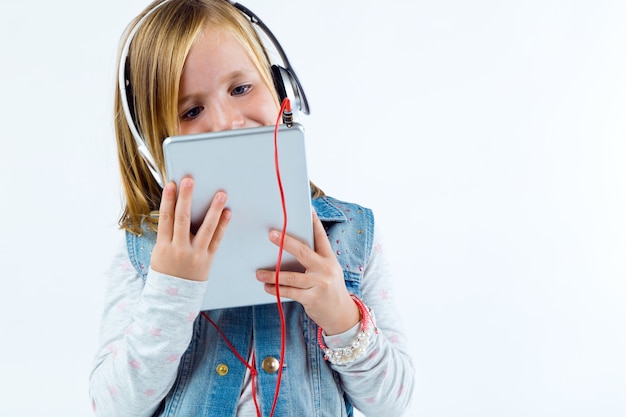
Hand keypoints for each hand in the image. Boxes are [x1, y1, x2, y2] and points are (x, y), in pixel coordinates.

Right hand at [150, 178, 230, 281]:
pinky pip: (217, 239)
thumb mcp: (159, 252)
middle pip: (182, 219)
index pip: (165, 219)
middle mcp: (179, 249)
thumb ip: (167, 233)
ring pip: (205, 228)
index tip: (171, 184)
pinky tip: (227, 213)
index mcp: (163, 246)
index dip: (168, 200)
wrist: (173, 297)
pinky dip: (223, 225)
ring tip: (220, 194)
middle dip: (186, 198)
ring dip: (214, 209)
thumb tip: (173, 207)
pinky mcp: (208, 258)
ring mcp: (195, 254)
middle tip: (189, 181)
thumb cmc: (166, 270)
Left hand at [256, 211, 359, 334]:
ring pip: (292, 277)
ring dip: (273, 274)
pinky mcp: (312, 298)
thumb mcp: (329, 271)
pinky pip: (290, 292)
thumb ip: (315, 260)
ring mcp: (320, 284)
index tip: (307, 209)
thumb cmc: (330, 289)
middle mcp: (326, 269)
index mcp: (329, 259)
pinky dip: (276, 289)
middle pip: (304, 252)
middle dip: (286, 242)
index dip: (314, 222)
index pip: (321, 237)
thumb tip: (292, 247)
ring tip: (259, 273)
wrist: (342, 314)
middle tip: (271, 234)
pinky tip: (267, 287)